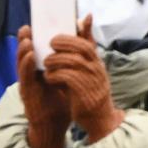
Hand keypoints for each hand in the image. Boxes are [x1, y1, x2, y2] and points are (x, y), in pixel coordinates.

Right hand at [17, 25, 70, 147]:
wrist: (58, 122)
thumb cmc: (63, 96)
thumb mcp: (72, 71)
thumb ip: (78, 51)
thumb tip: (84, 26)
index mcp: (42, 67)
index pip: (37, 48)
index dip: (35, 36)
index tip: (36, 22)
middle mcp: (32, 73)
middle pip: (26, 54)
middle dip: (25, 40)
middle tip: (28, 26)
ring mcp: (28, 83)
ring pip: (22, 64)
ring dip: (22, 51)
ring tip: (26, 38)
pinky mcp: (28, 93)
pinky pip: (26, 78)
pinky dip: (26, 66)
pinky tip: (30, 57)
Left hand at [44, 15, 124, 143]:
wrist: (100, 118)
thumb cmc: (91, 92)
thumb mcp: (91, 71)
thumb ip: (84, 53)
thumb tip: (82, 30)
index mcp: (96, 63)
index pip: (89, 43)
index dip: (81, 31)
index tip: (66, 28)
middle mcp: (96, 69)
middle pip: (82, 48)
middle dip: (64, 42)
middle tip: (51, 43)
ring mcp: (91, 80)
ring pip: (73, 61)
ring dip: (56, 59)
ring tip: (47, 62)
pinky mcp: (83, 92)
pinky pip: (68, 77)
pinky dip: (56, 74)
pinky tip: (49, 77)